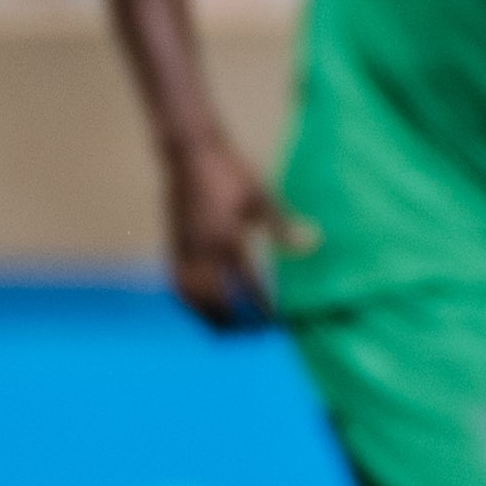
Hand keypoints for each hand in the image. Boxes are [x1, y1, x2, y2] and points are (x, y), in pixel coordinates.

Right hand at [163, 136, 299, 330]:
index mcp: (227, 239)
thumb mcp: (262, 197)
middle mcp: (201, 249)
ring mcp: (182, 248)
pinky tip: (201, 306)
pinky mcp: (172, 243)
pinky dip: (189, 300)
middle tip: (252, 333)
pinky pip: (177, 282)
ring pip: (190, 296)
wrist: (189, 151)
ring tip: (226, 329)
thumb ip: (283, 225)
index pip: (247, 285)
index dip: (262, 307)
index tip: (275, 322)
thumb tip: (313, 243)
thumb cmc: (230, 172)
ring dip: (208, 316)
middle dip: (232, 321)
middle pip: (215, 300)